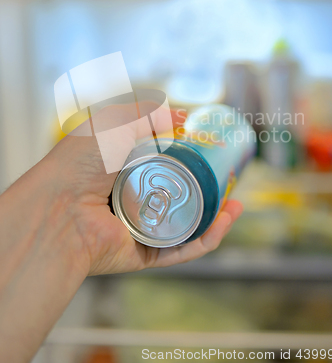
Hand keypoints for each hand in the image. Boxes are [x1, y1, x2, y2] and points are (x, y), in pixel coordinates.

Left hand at [46, 104, 242, 275]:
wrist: (58, 209)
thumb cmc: (82, 162)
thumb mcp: (115, 121)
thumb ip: (147, 112)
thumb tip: (182, 114)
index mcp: (127, 171)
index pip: (167, 165)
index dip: (193, 160)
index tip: (216, 153)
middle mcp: (135, 200)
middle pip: (182, 196)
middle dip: (211, 191)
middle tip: (231, 181)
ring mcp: (141, 229)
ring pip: (187, 225)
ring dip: (216, 217)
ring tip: (236, 204)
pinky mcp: (144, 255)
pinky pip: (181, 250)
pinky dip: (205, 240)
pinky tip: (223, 222)